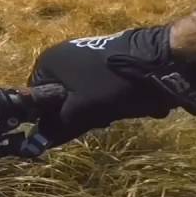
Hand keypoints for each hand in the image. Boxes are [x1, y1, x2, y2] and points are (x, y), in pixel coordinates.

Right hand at [28, 26, 195, 146]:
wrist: (159, 59)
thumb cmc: (113, 83)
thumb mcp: (83, 109)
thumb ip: (58, 124)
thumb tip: (36, 142)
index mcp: (49, 62)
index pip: (37, 97)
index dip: (54, 115)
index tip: (76, 122)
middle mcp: (63, 54)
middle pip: (64, 96)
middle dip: (84, 112)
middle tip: (103, 117)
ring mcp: (87, 54)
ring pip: (87, 94)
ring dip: (104, 107)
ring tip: (123, 107)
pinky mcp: (109, 57)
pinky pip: (105, 84)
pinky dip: (117, 95)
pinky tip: (133, 98)